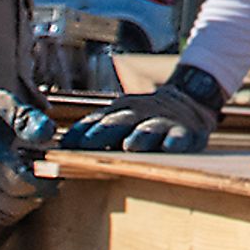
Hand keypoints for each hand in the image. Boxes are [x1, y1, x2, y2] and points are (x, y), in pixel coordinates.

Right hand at [0, 78, 55, 224]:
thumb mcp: (5, 104)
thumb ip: (26, 118)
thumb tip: (48, 132)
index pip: (20, 183)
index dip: (43, 178)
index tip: (54, 164)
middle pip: (16, 204)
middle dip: (40, 192)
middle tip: (52, 174)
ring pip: (8, 213)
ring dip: (29, 203)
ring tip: (40, 181)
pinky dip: (17, 209)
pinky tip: (26, 189)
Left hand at [54, 70, 221, 155]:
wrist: (187, 101)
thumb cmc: (144, 119)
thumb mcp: (120, 119)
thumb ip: (94, 132)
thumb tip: (61, 147)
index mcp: (118, 112)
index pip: (94, 123)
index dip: (79, 135)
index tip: (62, 148)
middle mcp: (138, 115)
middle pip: (118, 123)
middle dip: (102, 134)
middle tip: (87, 146)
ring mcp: (162, 122)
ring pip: (148, 129)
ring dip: (139, 136)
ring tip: (131, 146)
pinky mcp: (185, 131)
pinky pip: (180, 136)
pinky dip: (175, 141)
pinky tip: (170, 147)